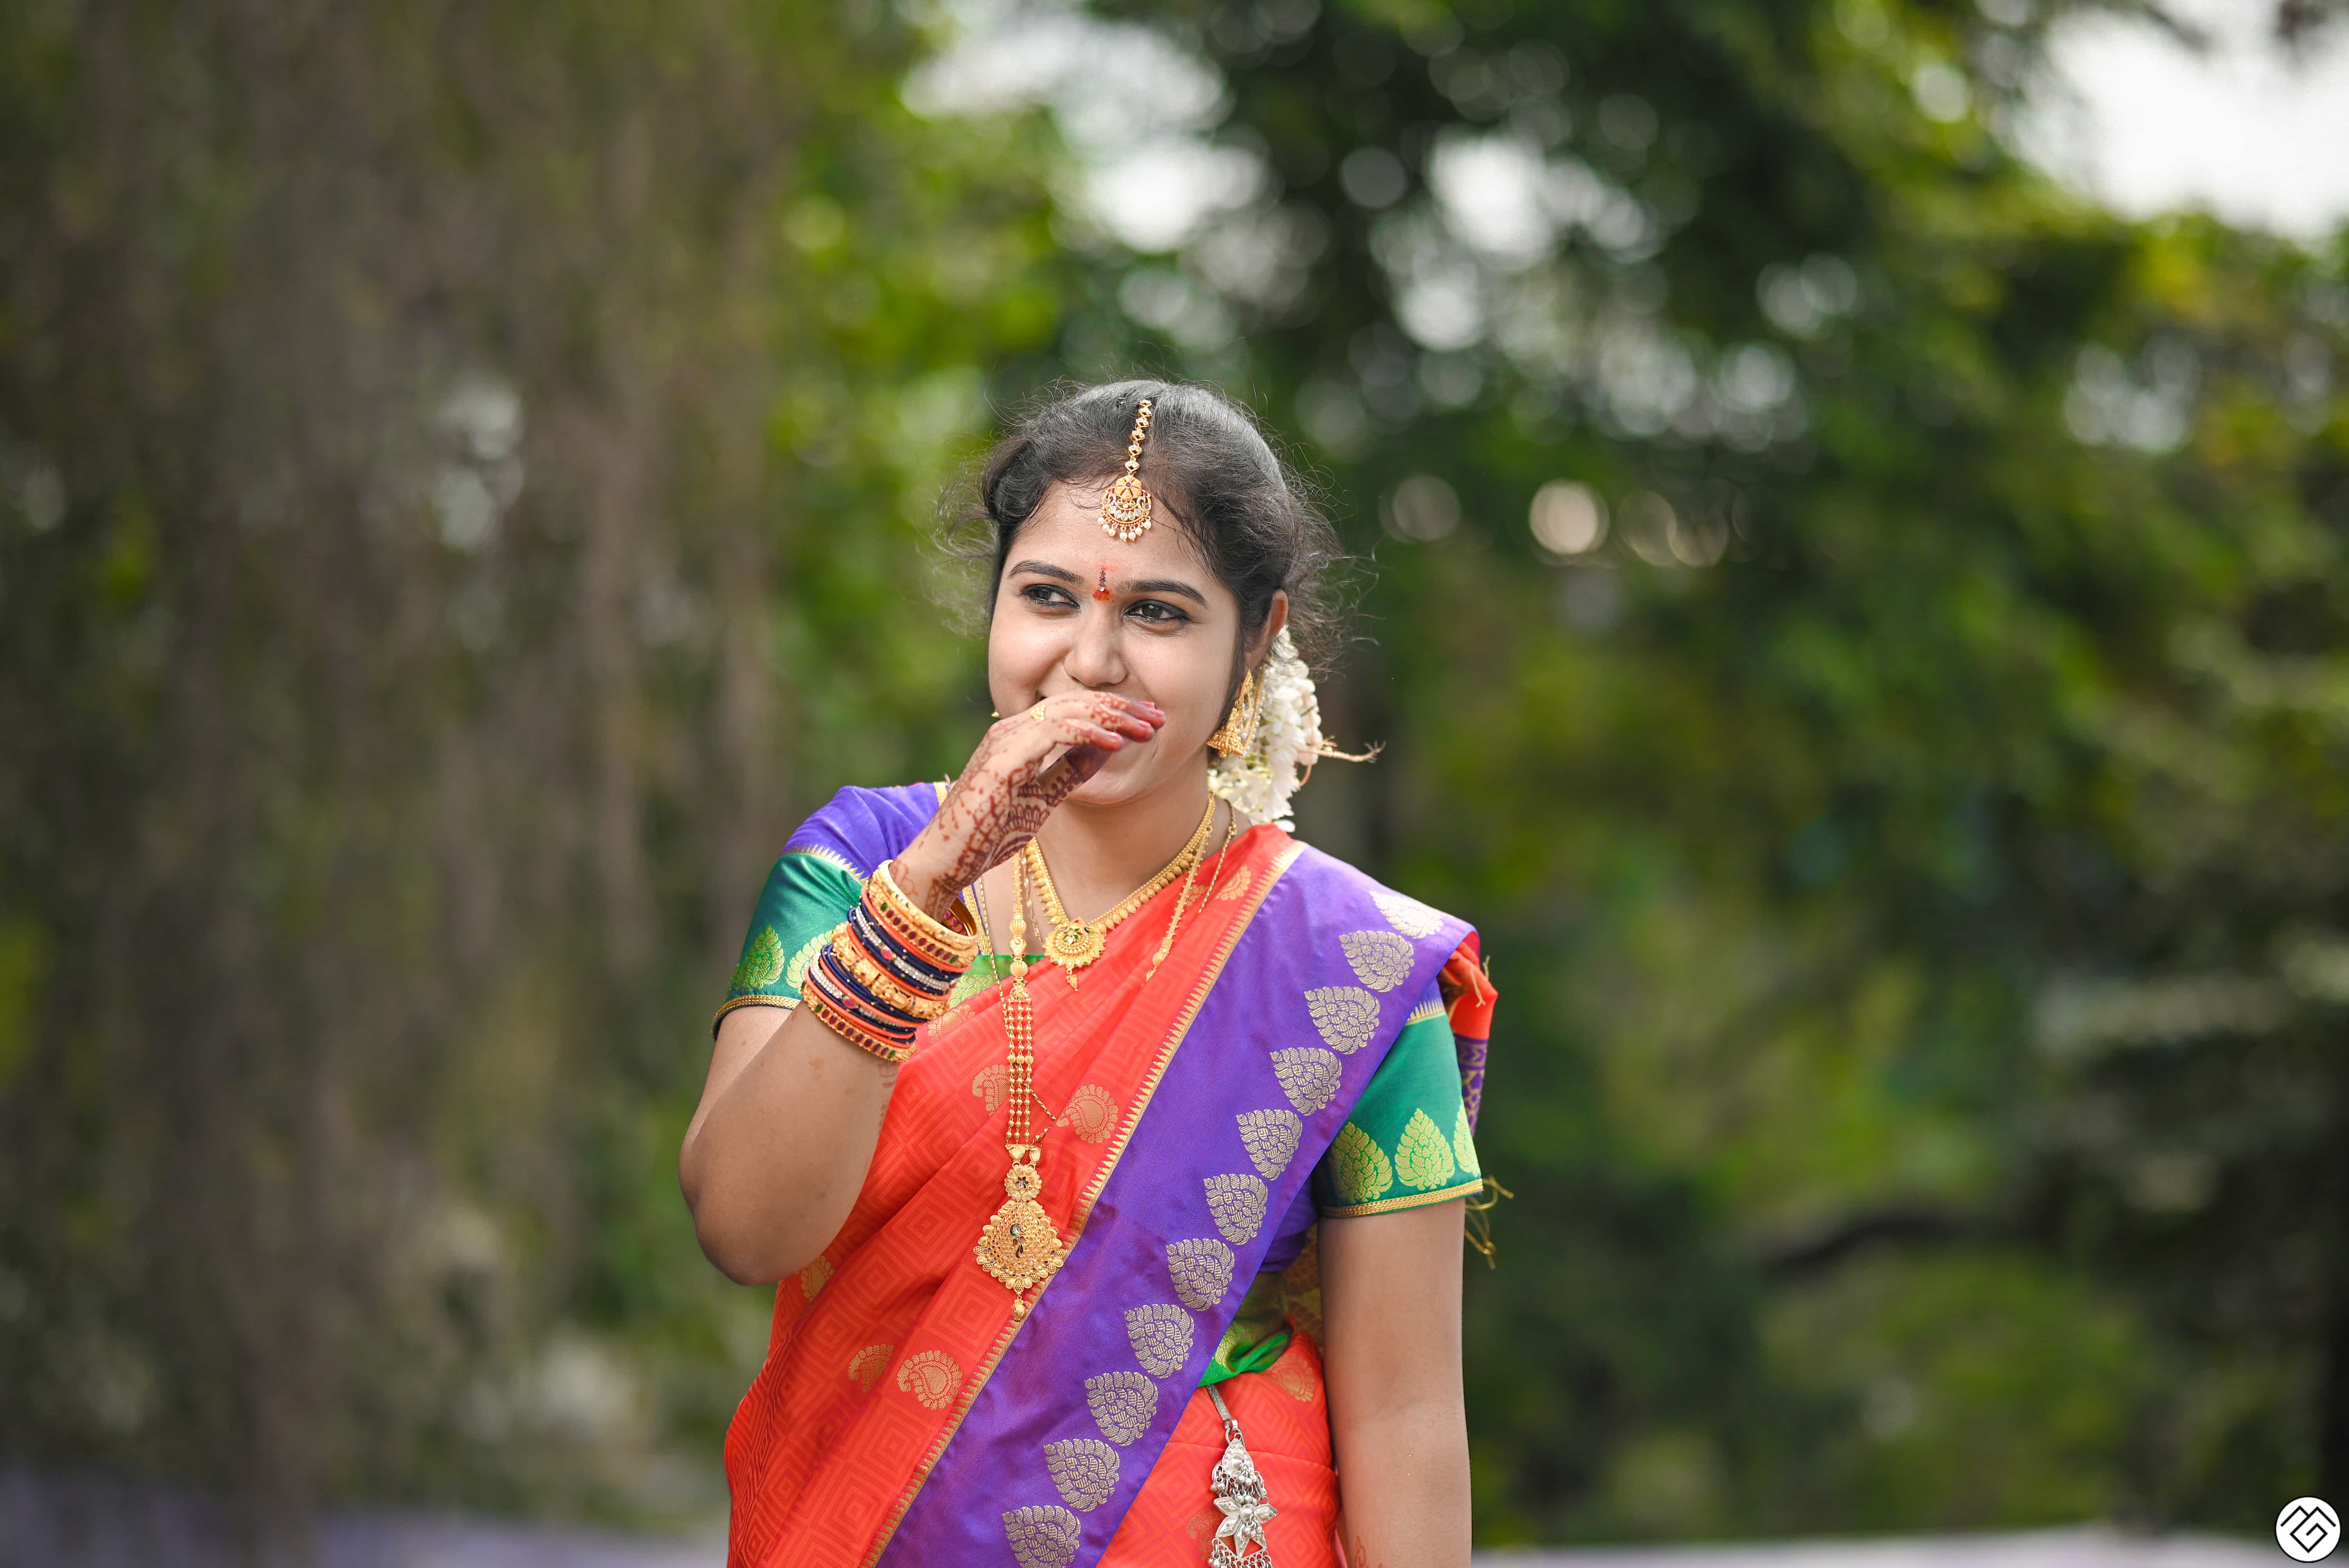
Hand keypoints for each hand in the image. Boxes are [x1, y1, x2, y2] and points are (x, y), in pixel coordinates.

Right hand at [892, 692, 1163, 919]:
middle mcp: (1009, 731)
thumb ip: (1069, 771)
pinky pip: (1051, 733)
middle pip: (1073, 701)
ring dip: (1112, 717)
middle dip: (1121, 706)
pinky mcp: (1001, 761)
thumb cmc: (987, 835)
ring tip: (1147, 728)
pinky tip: (1116, 742)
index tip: (1150, 719)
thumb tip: (1106, 748)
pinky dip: (1087, 733)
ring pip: (1066, 710)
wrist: (945, 863)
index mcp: (1018, 737)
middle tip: (1159, 717)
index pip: (1072, 708)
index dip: (1114, 710)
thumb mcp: (1042, 800)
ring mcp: (1003, 742)